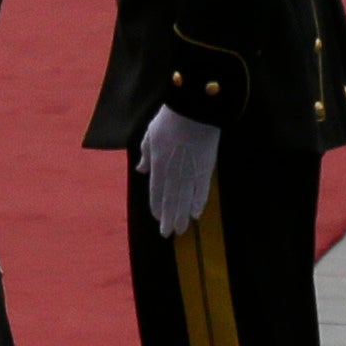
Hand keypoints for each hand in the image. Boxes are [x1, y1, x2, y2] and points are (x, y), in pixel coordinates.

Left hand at [136, 106, 222, 236]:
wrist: (194, 111)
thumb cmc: (169, 120)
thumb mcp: (150, 135)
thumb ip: (145, 154)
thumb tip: (140, 169)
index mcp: (158, 165)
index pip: (156, 193)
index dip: (157, 207)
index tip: (157, 219)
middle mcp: (173, 174)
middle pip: (171, 202)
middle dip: (169, 218)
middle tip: (168, 233)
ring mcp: (190, 173)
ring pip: (185, 201)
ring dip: (182, 216)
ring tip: (181, 230)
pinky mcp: (205, 169)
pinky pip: (201, 191)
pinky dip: (198, 203)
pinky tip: (196, 214)